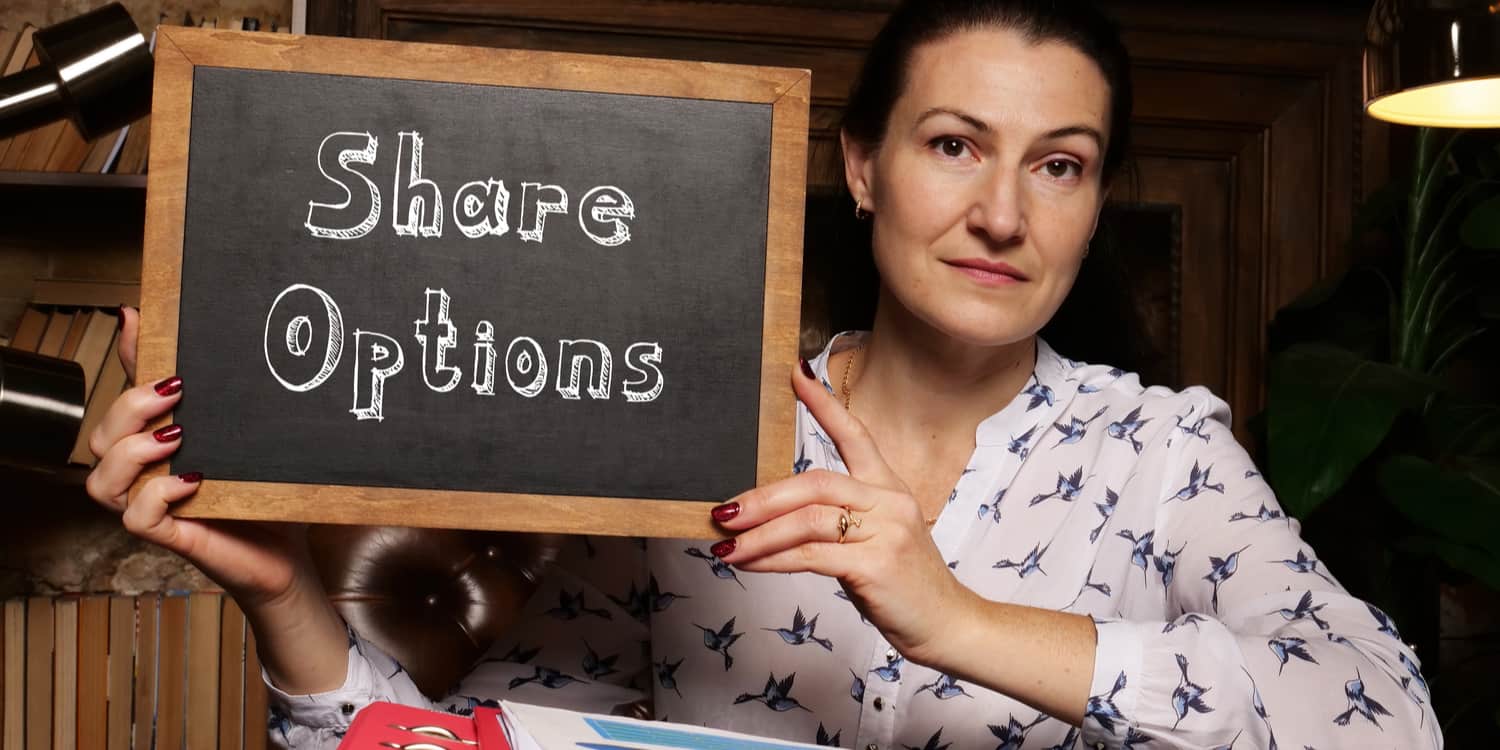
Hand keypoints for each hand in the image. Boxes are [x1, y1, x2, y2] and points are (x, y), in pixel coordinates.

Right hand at [84, 306, 316, 610]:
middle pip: (101, 440)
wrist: (294, 555)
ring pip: (102, 482)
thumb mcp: (247, 438)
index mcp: (159, 448)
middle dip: (127, 408)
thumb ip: (223, 398)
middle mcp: (148, 478)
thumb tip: (212, 342)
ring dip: (131, 452)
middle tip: (173, 391)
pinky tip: (191, 480)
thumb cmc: (266, 495)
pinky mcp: (175, 539)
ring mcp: (157, 510)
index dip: (123, 360)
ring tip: (176, 435)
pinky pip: (137, 519)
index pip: (123, 402)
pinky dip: (156, 495)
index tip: (137, 319)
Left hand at [708, 360, 979, 664]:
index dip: (825, 405)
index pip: (855, 434)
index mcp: (888, 487)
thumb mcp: (876, 539)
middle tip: (724, 511)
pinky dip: (773, 559)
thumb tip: (774, 520)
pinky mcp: (875, 564)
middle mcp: (888, 501)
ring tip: (727, 545)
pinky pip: (810, 556)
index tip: (796, 375)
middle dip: (763, 497)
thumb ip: (837, 522)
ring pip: (808, 519)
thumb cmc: (904, 583)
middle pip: (815, 482)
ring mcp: (885, 531)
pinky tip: (750, 563)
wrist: (947, 623)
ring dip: (759, 534)